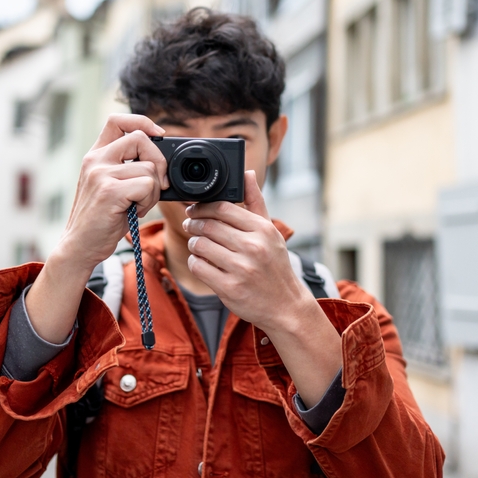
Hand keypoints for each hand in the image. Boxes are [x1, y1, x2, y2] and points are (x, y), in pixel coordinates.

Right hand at [59, 114, 169, 271]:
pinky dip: (149, 201)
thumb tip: (162, 160)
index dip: (142, 122)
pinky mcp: (109, 191)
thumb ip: (128, 168)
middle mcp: (95, 160)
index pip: (117, 120)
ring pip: (149, 168)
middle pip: (140, 138)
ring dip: (154, 190)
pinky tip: (135, 211)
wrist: (80, 247)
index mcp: (95, 155)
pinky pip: (147, 185)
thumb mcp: (111, 186)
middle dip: (159, 161)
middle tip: (158, 183)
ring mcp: (100, 174)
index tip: (159, 135)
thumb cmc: (102, 220)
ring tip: (138, 204)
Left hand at [184, 170, 342, 406]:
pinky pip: (199, 266)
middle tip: (191, 226)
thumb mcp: (270, 232)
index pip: (222, 207)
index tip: (194, 209)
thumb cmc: (275, 265)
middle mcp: (253, 247)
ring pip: (200, 245)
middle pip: (208, 225)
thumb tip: (247, 172)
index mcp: (262, 229)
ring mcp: (241, 269)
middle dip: (194, 224)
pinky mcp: (229, 288)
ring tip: (199, 245)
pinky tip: (203, 262)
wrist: (286, 306)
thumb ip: (255, 201)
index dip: (202, 207)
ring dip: (194, 244)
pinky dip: (196, 262)